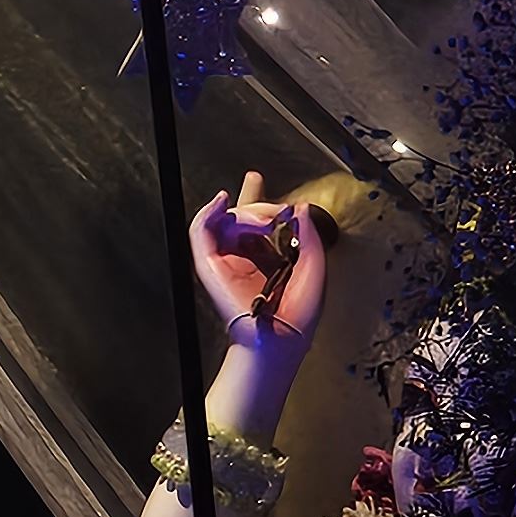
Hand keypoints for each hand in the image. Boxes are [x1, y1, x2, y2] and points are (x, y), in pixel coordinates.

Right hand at [187, 173, 330, 370]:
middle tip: (279, 211)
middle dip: (261, 206)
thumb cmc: (298, 314)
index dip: (254, 199)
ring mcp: (225, 261)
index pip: (254, 223)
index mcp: (264, 258)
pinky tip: (221, 200)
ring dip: (246, 212)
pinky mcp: (210, 265)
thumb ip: (310, 235)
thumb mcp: (315, 266)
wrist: (281, 337)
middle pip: (242, 217)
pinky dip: (207, 212)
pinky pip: (200, 231)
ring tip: (266, 220)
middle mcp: (243, 257)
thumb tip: (300, 208)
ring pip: (225, 220)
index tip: (254, 179)